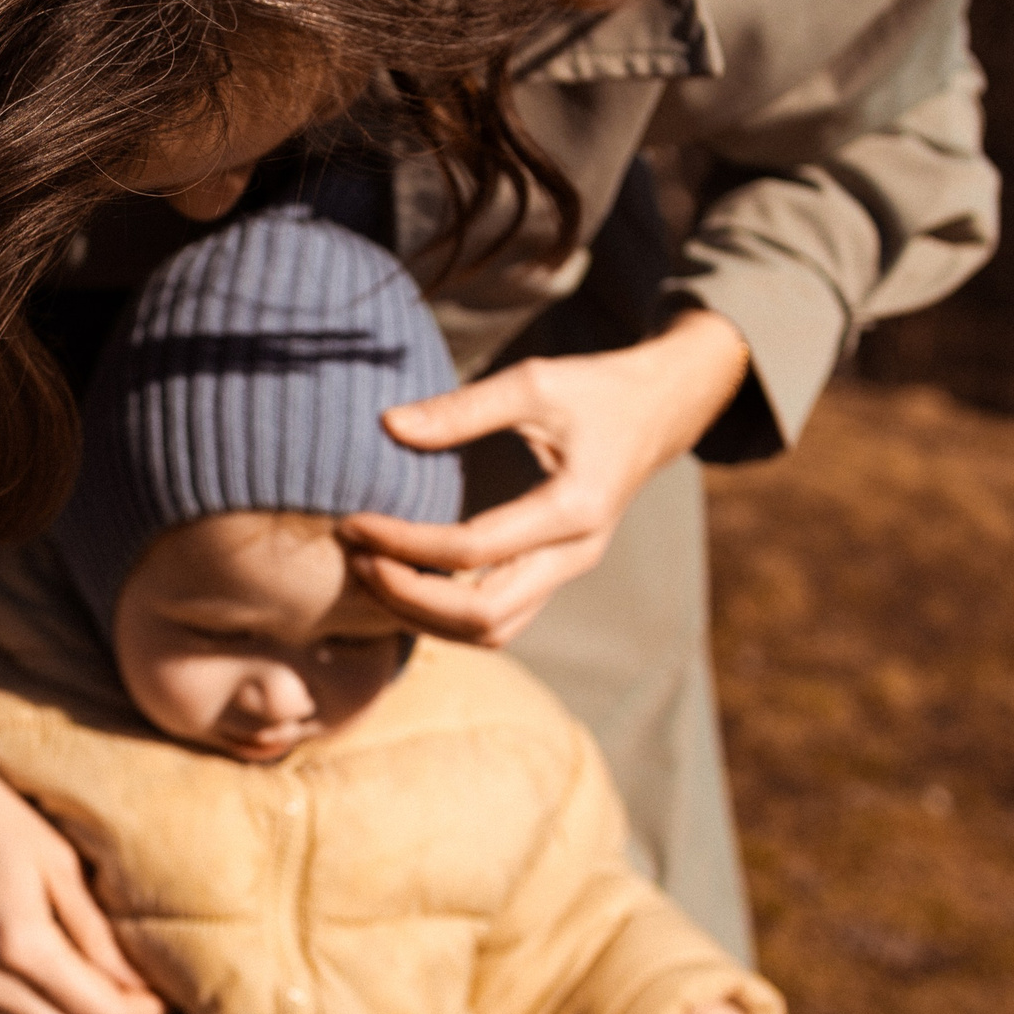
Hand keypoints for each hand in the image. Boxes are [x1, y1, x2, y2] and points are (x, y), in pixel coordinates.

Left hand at [337, 309, 750, 645]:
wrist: (658, 411)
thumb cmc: (596, 390)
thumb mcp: (534, 382)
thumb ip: (462, 408)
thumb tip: (388, 426)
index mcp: (574, 507)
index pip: (473, 550)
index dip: (405, 544)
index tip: (356, 522)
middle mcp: (576, 553)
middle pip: (483, 615)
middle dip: (409, 598)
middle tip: (356, 560)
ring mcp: (569, 570)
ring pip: (492, 630)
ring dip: (425, 616)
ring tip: (370, 575)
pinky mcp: (556, 573)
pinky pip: (500, 618)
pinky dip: (448, 615)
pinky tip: (405, 582)